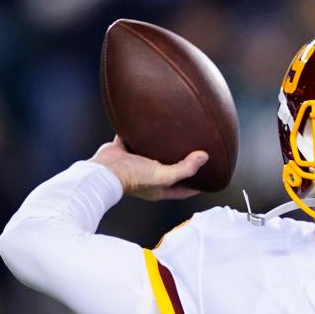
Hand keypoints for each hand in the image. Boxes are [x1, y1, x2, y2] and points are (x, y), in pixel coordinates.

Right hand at [91, 136, 208, 200]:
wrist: (104, 170)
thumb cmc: (133, 177)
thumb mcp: (163, 175)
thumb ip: (184, 168)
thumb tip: (205, 157)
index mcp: (159, 188)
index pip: (184, 190)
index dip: (197, 185)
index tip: (210, 178)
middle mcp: (149, 177)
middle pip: (170, 171)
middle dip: (183, 165)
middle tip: (197, 154)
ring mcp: (137, 164)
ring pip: (154, 155)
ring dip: (164, 148)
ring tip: (177, 136)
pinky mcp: (126, 150)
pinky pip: (136, 140)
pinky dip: (142, 133)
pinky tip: (151, 123)